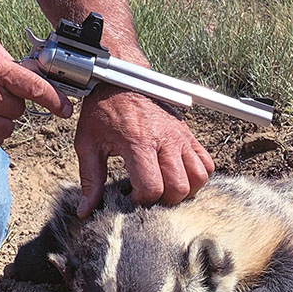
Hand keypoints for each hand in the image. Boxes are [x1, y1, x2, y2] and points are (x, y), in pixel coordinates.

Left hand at [74, 86, 213, 215]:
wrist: (120, 79)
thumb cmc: (102, 110)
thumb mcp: (88, 143)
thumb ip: (90, 179)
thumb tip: (85, 211)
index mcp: (138, 142)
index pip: (152, 187)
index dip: (140, 201)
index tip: (129, 197)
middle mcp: (165, 139)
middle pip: (179, 188)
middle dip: (163, 201)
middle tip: (147, 195)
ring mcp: (180, 135)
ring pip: (198, 177)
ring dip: (184, 190)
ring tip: (164, 188)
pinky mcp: (188, 133)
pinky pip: (207, 162)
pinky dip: (197, 175)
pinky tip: (178, 176)